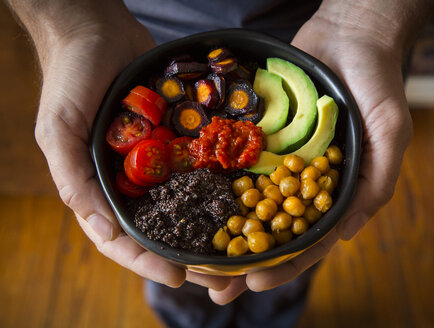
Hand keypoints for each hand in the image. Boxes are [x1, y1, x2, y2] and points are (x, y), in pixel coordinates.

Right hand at [29, 2, 230, 290]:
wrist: (99, 32)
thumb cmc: (71, 80)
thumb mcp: (59, 130)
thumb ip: (74, 179)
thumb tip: (101, 230)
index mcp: (99, 188)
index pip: (122, 239)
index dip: (147, 262)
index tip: (180, 276)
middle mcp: (131, 181)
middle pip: (161, 230)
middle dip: (188, 256)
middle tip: (222, 278)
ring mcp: (157, 162)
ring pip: (186, 205)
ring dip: (210, 230)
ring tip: (239, 251)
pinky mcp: (178, 140)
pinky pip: (199, 167)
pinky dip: (217, 186)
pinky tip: (242, 201)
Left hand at [208, 9, 412, 303]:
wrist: (350, 34)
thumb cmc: (377, 82)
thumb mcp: (389, 131)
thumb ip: (375, 180)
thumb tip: (347, 233)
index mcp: (335, 190)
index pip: (311, 238)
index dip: (287, 264)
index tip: (255, 281)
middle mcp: (304, 181)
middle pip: (274, 230)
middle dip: (246, 260)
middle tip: (215, 286)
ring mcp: (280, 161)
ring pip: (250, 203)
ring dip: (226, 232)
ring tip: (196, 259)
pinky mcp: (261, 138)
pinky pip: (239, 164)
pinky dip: (220, 184)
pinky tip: (195, 201)